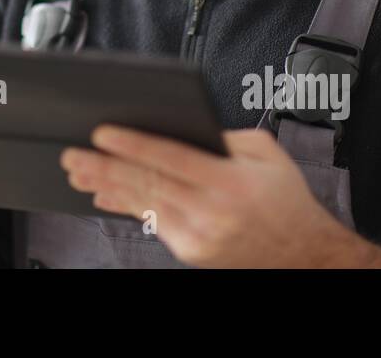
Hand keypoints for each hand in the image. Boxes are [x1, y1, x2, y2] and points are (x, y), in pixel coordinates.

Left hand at [61, 125, 380, 267]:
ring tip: (79, 172)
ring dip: (107, 187)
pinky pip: (152, 223)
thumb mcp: (264, 152)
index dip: (132, 144)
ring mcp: (200, 236)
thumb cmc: (286, 199)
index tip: (103, 132)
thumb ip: (223, 135)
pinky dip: (126, 207)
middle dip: (104, 167)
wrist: (306, 255)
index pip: (170, 157)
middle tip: (74, 154)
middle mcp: (213, 211)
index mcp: (230, 181)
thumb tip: (180, 125)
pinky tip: (106, 195)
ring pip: (144, 205)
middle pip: (147, 183)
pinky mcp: (193, 252)